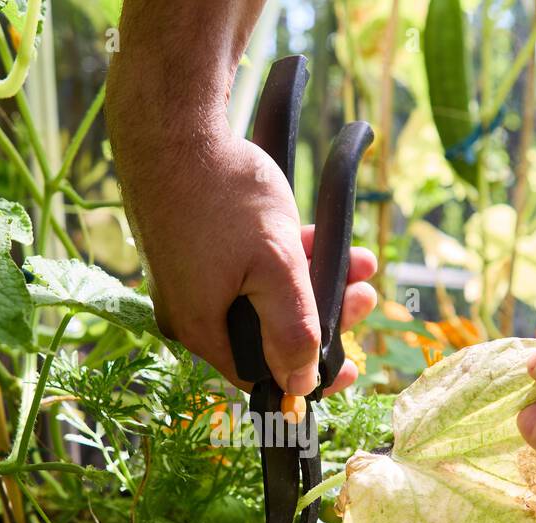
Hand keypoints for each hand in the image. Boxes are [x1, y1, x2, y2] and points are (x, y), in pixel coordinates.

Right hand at [114, 132, 376, 394]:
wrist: (172, 124)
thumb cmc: (221, 192)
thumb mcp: (274, 264)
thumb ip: (292, 329)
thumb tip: (300, 386)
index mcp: (202, 328)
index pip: (260, 376)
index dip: (308, 377)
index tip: (350, 370)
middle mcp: (190, 311)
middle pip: (267, 335)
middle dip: (323, 317)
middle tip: (363, 298)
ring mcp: (190, 278)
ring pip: (262, 296)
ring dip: (314, 281)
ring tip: (358, 263)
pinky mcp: (195, 248)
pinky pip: (247, 268)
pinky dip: (287, 257)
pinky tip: (321, 237)